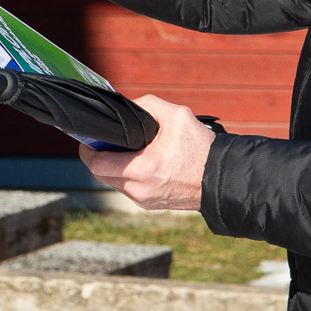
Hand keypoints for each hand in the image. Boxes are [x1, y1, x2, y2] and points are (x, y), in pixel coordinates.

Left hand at [79, 95, 217, 210]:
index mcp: (143, 169)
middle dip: (100, 155)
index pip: (97, 164)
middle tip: (107, 140)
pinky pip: (128, 189)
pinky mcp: (151, 205)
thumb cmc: (201, 148)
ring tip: (125, 149)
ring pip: (114, 182)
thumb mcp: (177, 115)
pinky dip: (127, 175)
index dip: (88, 149)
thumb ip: (147, 105)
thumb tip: (127, 106)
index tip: (89, 138)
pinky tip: (139, 161)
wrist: (222, 179)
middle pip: (102, 174)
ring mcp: (144, 200)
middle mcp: (140, 190)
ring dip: (113, 166)